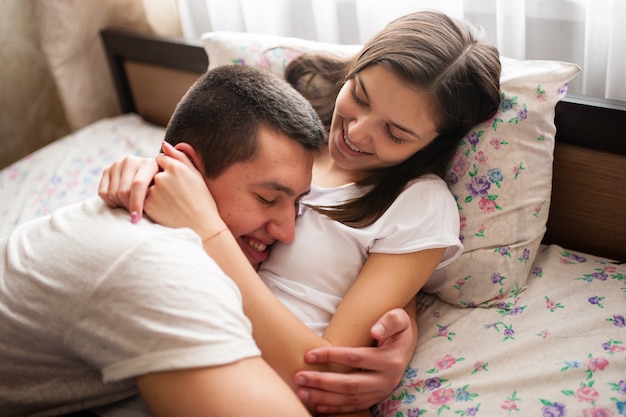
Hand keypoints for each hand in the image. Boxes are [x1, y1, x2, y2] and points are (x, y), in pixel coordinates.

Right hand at [98, 155, 158, 222]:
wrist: (149, 176)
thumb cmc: (158, 188)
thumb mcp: (161, 190)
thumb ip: (154, 196)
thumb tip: (141, 210)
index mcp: (148, 163)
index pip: (138, 184)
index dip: (136, 203)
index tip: (136, 219)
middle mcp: (131, 161)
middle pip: (123, 191)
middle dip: (128, 207)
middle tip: (135, 213)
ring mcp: (117, 164)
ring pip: (113, 194)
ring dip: (120, 205)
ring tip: (130, 205)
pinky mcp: (107, 170)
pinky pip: (103, 193)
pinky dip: (110, 202)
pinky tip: (120, 202)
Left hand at [143, 142, 225, 238]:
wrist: (202, 226)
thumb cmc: (202, 200)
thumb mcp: (196, 175)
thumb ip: (180, 156)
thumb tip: (164, 144)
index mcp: (176, 167)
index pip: (160, 159)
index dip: (166, 169)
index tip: (174, 181)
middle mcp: (163, 176)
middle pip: (152, 172)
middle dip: (159, 181)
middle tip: (174, 195)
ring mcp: (154, 191)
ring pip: (147, 186)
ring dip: (154, 192)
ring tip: (170, 204)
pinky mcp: (147, 204)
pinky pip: (143, 199)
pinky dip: (151, 204)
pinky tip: (164, 210)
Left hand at [294, 308, 415, 413]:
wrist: (407, 344)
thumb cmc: (397, 328)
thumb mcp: (400, 318)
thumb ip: (390, 321)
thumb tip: (375, 330)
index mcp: (390, 360)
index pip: (355, 358)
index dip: (331, 357)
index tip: (308, 355)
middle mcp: (387, 379)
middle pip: (349, 384)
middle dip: (321, 382)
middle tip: (299, 377)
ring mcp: (382, 391)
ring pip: (349, 399)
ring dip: (323, 397)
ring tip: (301, 393)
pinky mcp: (377, 398)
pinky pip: (355, 406)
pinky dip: (336, 408)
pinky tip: (318, 406)